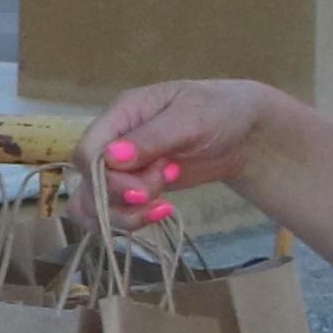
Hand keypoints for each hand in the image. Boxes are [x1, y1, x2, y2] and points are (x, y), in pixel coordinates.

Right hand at [80, 77, 305, 241]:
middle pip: (89, 182)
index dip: (106, 177)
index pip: (87, 152)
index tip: (143, 188)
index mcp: (121, 114)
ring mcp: (123, 168)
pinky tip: (162, 212)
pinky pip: (113, 212)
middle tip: (162, 190)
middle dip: (124, 196)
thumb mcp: (190, 118)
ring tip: (163, 206)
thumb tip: (111, 157)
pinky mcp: (135, 188)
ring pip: (94, 204)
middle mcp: (113, 141)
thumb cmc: (220, 112)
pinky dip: (130, 220)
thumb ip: (150, 138)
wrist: (245, 132)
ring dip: (125, 214)